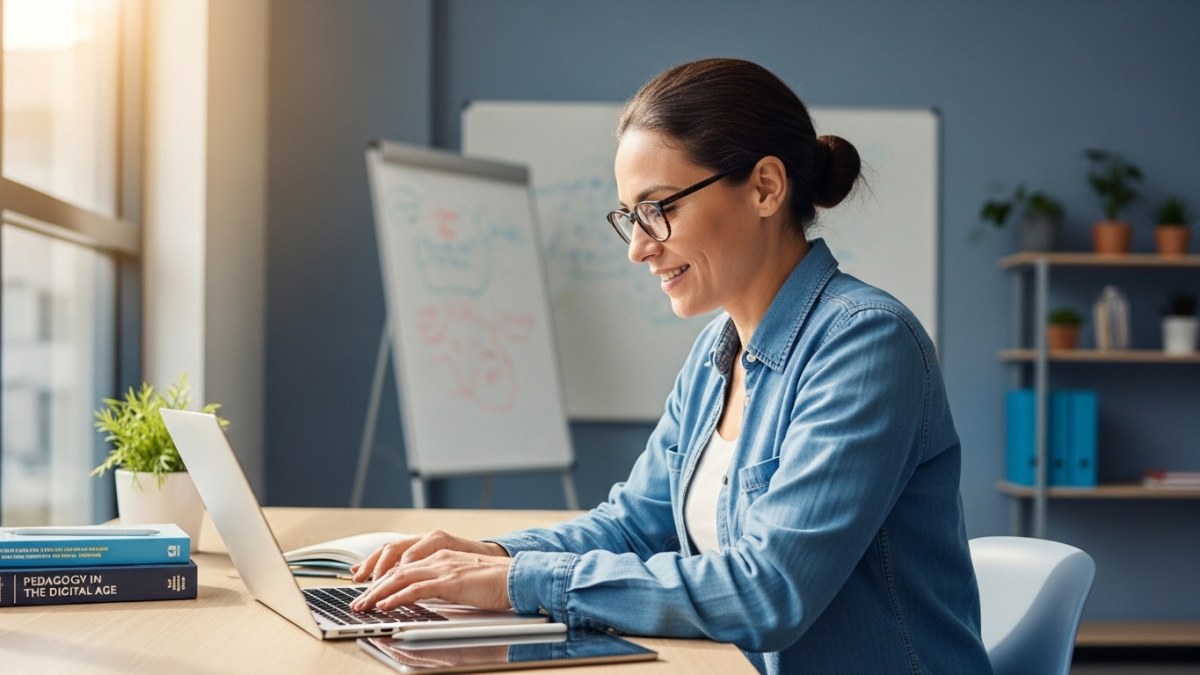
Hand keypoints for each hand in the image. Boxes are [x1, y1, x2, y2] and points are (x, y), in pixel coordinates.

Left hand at [350, 548, 512, 611]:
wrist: (520, 577)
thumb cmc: (497, 583)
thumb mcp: (463, 581)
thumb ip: (443, 585)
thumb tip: (424, 598)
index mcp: (442, 556)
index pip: (403, 563)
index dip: (381, 575)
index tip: (366, 588)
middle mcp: (439, 558)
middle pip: (396, 569)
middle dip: (373, 586)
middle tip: (358, 601)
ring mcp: (444, 568)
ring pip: (400, 577)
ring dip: (378, 593)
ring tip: (363, 605)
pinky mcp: (451, 581)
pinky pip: (417, 588)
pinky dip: (397, 597)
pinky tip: (386, 605)